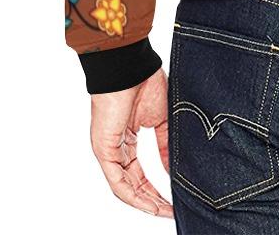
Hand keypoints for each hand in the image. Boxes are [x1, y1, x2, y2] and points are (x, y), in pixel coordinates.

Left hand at [90, 67, 173, 217]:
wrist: (131, 68)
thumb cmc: (144, 83)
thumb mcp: (161, 120)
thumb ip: (166, 145)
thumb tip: (174, 168)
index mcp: (127, 140)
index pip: (140, 173)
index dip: (156, 188)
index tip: (173, 198)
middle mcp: (115, 149)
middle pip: (133, 184)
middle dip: (152, 200)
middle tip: (170, 210)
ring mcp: (108, 151)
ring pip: (124, 187)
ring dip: (144, 202)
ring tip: (162, 211)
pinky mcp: (104, 150)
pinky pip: (117, 181)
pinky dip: (133, 195)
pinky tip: (148, 202)